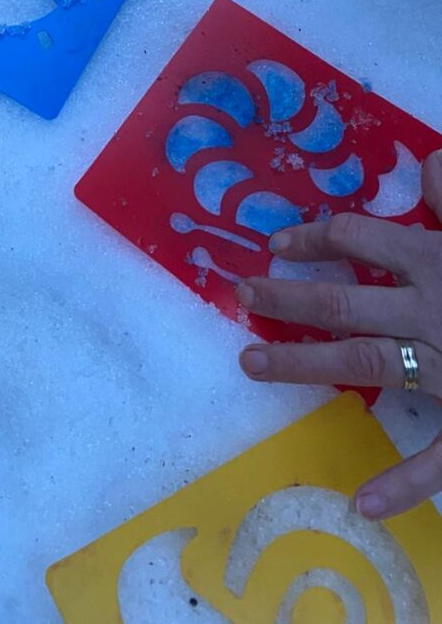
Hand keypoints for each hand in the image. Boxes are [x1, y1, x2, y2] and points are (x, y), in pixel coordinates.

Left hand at [236, 150, 441, 519]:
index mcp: (438, 263)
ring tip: (251, 365)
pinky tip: (363, 502)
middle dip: (286, 299)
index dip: (316, 237)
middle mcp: (433, 314)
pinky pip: (441, 458)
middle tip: (241, 295)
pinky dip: (405, 483)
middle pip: (343, 304)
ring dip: (303, 366)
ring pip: (364, 365)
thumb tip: (431, 160)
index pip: (360, 240)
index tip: (278, 243)